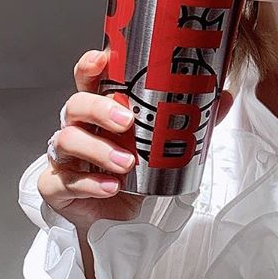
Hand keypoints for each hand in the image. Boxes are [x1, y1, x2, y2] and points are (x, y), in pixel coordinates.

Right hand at [37, 48, 233, 228]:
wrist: (117, 220)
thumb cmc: (134, 173)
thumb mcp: (163, 145)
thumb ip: (190, 120)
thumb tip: (222, 97)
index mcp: (98, 109)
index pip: (88, 79)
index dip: (89, 66)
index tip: (101, 58)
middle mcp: (77, 127)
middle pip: (75, 104)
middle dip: (99, 108)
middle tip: (126, 120)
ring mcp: (63, 157)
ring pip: (68, 141)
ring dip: (99, 150)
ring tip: (127, 164)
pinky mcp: (56, 186)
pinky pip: (63, 181)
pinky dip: (90, 184)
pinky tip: (111, 188)